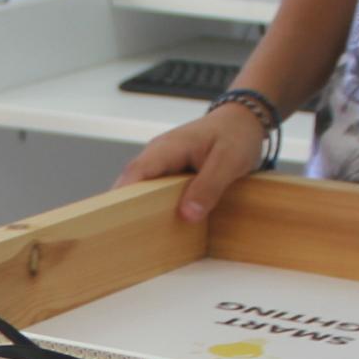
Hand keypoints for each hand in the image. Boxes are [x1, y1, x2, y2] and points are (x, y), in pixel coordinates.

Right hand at [116, 103, 266, 224]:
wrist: (242, 120)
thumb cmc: (236, 134)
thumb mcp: (230, 161)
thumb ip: (209, 187)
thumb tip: (187, 214)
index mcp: (168, 147)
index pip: (136, 172)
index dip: (121, 195)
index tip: (115, 218)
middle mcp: (157, 154)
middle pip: (132, 184)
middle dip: (127, 209)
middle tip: (129, 239)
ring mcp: (161, 163)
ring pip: (142, 189)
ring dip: (141, 210)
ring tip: (142, 238)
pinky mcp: (168, 172)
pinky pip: (155, 191)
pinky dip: (155, 207)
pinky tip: (162, 225)